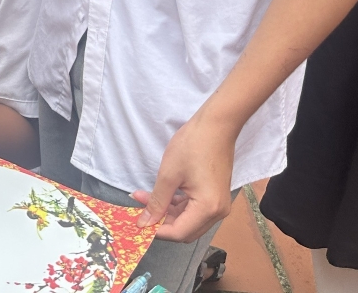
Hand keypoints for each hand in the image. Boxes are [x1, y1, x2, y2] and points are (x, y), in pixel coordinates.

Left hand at [131, 113, 236, 241]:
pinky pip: (194, 209)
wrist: (216, 126)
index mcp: (208, 209)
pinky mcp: (215, 196)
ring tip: (144, 197)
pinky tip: (161, 195)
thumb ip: (156, 202)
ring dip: (167, 212)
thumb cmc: (192, 146)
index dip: (157, 231)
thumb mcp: (169, 175)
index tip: (138, 223)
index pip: (179, 233)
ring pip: (188, 220)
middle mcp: (217, 212)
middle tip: (140, 209)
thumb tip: (145, 223)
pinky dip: (177, 205)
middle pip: (185, 230)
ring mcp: (218, 204)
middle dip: (161, 222)